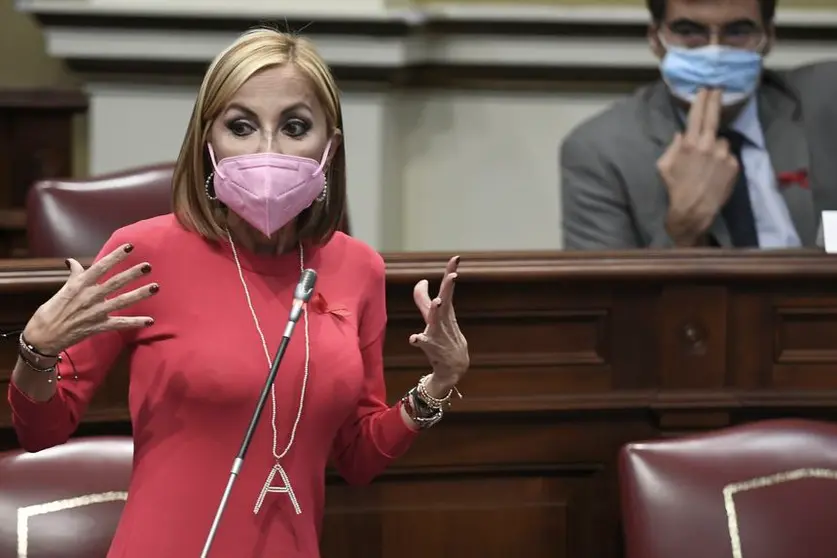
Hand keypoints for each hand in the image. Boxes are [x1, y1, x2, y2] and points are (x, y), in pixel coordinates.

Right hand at [23, 243, 158, 355]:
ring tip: (155, 287)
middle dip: (132, 274)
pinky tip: (150, 320)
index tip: (129, 246)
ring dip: (140, 294)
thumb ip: (73, 275)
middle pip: (115, 283)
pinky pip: (120, 324)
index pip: (101, 266)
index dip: (115, 256)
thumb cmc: (52, 310)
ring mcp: (95, 312)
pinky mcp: (98, 327)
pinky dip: (135, 322)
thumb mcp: (62, 289)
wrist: (43, 336)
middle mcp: (89, 297)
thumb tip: (71, 261)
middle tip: (148, 266)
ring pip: (122, 301)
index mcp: (80, 285)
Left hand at [410, 256, 468, 395]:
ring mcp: (437, 332)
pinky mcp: (431, 346)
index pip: (446, 288)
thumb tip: (420, 282)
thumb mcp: (434, 315)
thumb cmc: (443, 336)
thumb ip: (424, 298)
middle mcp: (442, 318)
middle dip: (448, 287)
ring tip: (438, 301)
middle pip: (445, 299)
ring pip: (436, 319)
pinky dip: (418, 340)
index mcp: (444, 309)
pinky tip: (414, 338)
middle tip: (454, 275)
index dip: (449, 272)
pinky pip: (423, 342)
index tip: (456, 258)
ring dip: (436, 310)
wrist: (454, 365)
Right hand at [657, 88, 738, 245]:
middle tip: (718, 90)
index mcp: (689, 144)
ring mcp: (723, 154)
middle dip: (715, 102)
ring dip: (716, 147)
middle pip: (714, 117)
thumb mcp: (664, 166)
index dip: (701, 100)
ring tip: (709, 162)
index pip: (697, 115)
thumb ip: (672, 147)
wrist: (693, 210)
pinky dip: (723, 160)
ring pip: (721, 141)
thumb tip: (681, 134)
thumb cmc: (675, 188)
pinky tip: (715, 172)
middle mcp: (708, 145)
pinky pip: (728, 156)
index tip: (705, 90)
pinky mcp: (734, 165)